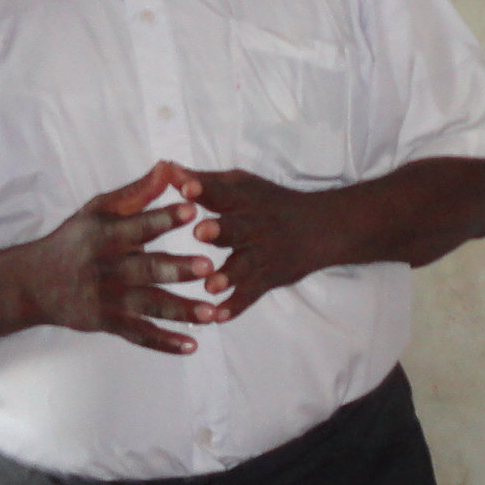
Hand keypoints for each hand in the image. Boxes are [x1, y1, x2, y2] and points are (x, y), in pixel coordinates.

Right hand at [16, 161, 217, 353]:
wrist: (33, 283)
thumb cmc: (74, 240)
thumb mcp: (97, 210)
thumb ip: (136, 193)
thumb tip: (168, 167)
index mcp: (105, 236)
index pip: (137, 225)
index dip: (163, 218)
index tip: (192, 210)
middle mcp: (106, 268)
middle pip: (146, 269)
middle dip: (177, 269)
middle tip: (209, 267)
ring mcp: (107, 300)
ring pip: (148, 306)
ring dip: (180, 311)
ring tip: (211, 313)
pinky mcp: (107, 323)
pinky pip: (138, 335)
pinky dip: (164, 343)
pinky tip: (192, 346)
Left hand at [190, 169, 322, 319]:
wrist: (320, 228)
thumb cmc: (270, 203)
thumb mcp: (242, 185)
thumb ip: (203, 181)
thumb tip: (164, 167)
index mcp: (244, 200)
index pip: (223, 192)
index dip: (204, 189)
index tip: (185, 188)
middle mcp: (254, 226)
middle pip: (236, 228)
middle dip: (219, 230)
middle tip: (200, 233)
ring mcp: (262, 254)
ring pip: (244, 265)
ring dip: (227, 275)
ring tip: (210, 286)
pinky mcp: (268, 278)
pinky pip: (251, 294)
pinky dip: (236, 306)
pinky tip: (218, 316)